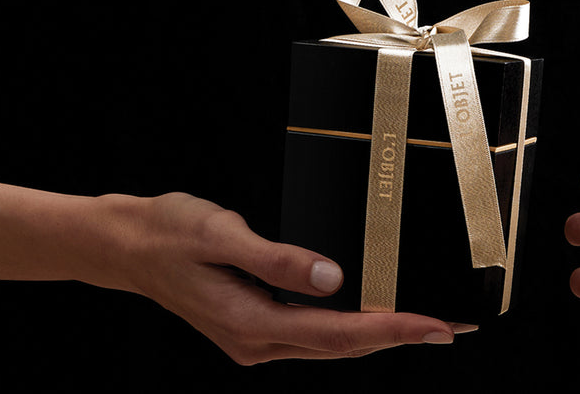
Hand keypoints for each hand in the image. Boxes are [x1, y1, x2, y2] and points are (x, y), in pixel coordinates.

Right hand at [98, 192, 463, 365]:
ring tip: (424, 324)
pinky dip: (351, 327)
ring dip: (380, 334)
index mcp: (251, 323)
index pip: (338, 333)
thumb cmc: (168, 233)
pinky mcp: (255, 326)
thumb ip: (276, 258)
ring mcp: (256, 338)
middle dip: (400, 336)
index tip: (436, 327)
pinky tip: (372, 316)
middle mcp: (257, 340)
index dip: (392, 330)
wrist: (127, 244)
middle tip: (452, 327)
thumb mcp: (221, 235)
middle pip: (344, 347)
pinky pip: (316, 333)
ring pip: (332, 344)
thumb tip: (333, 277)